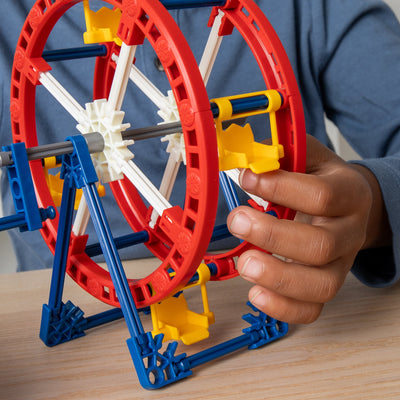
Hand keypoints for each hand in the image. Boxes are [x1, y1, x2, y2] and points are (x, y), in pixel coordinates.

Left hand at [227, 135, 389, 322]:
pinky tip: (255, 291)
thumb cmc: (324, 181)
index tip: (247, 178)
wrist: (352, 206)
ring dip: (276, 277)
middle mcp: (349, 233)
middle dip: (272, 236)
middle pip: (321, 246)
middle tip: (237, 222)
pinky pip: (312, 310)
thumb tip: (247, 159)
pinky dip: (281, 307)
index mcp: (349, 194)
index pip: (321, 196)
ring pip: (320, 285)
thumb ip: (284, 155)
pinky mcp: (326, 285)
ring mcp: (340, 265)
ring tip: (244, 263)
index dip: (280, 188)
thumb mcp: (311, 159)